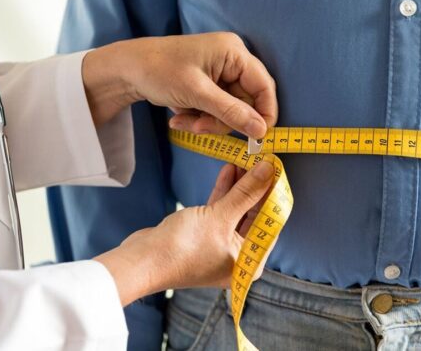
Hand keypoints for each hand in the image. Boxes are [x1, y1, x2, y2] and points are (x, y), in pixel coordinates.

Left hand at [81, 32, 276, 137]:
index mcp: (234, 52)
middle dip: (222, 120)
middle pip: (245, 101)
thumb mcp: (197, 94)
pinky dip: (199, 116)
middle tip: (199, 128)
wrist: (125, 69)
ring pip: (229, 109)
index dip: (264, 113)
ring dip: (207, 121)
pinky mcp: (208, 84)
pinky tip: (179, 115)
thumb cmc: (159, 71)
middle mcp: (231, 59)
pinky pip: (215, 108)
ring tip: (182, 121)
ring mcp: (219, 72)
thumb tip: (261, 130)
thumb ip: (232, 112)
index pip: (264, 86)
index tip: (257, 137)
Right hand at [95, 161, 274, 305]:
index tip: (277, 169)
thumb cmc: (183, 249)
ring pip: (236, 210)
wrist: (143, 260)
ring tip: (246, 160)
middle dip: (256, 187)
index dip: (274, 194)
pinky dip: (224, 192)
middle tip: (262, 160)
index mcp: (250, 261)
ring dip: (240, 185)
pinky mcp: (204, 234)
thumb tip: (269, 170)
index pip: (271, 223)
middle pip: (254, 215)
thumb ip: (246, 193)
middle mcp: (238, 255)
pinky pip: (220, 210)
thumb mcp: (220, 217)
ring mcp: (220, 245)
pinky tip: (229, 170)